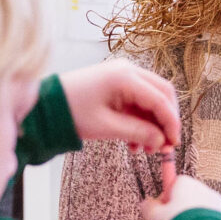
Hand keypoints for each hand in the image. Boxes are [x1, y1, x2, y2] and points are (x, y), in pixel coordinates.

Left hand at [60, 60, 181, 151]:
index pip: (161, 99)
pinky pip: (139, 101)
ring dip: (153, 123)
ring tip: (145, 149)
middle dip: (166, 121)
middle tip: (164, 146)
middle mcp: (128, 70)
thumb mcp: (106, 127)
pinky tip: (133, 142)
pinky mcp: (118, 83)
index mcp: (125, 77)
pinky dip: (141, 120)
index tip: (173, 144)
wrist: (46, 104)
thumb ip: (138, 132)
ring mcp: (123, 74)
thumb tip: (162, 141)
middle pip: (162, 94)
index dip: (171, 123)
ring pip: (152, 98)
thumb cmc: (71, 112)